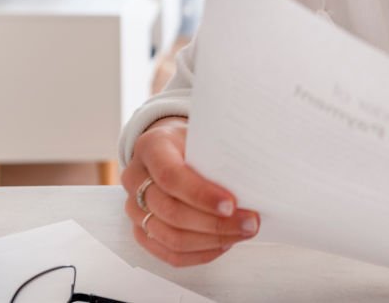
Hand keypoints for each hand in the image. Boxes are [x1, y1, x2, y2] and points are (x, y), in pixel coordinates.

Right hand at [121, 116, 259, 266]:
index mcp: (151, 147)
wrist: (170, 148)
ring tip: (241, 233)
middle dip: (215, 223)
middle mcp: (136, 178)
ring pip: (171, 237)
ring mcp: (134, 208)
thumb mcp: (204, 135)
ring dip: (212, 241)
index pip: (170, 176)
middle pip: (171, 212)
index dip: (201, 194)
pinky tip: (224, 244)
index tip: (232, 204)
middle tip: (249, 223)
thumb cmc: (192, 142)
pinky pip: (169, 254)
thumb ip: (219, 153)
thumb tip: (255, 178)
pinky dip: (200, 253)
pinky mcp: (141, 231)